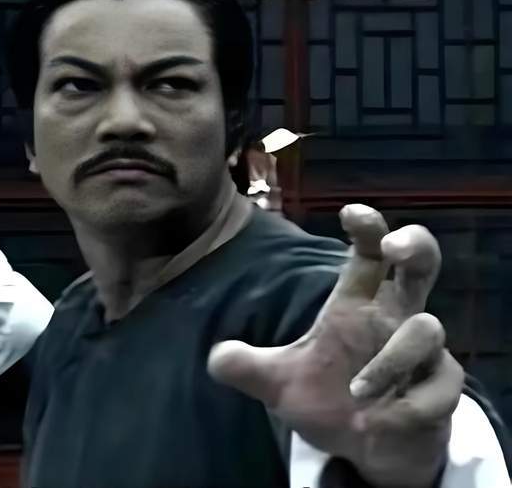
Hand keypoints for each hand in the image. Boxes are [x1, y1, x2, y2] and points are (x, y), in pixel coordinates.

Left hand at [207, 204, 463, 487]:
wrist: (366, 448)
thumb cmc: (330, 398)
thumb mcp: (281, 383)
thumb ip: (250, 368)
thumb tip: (215, 358)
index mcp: (357, 304)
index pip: (367, 253)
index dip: (366, 227)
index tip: (350, 212)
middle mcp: (394, 318)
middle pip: (421, 262)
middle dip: (414, 246)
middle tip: (394, 246)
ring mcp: (422, 352)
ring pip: (427, 329)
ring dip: (392, 361)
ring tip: (357, 394)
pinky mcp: (440, 389)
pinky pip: (443, 385)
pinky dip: (412, 406)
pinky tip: (379, 424)